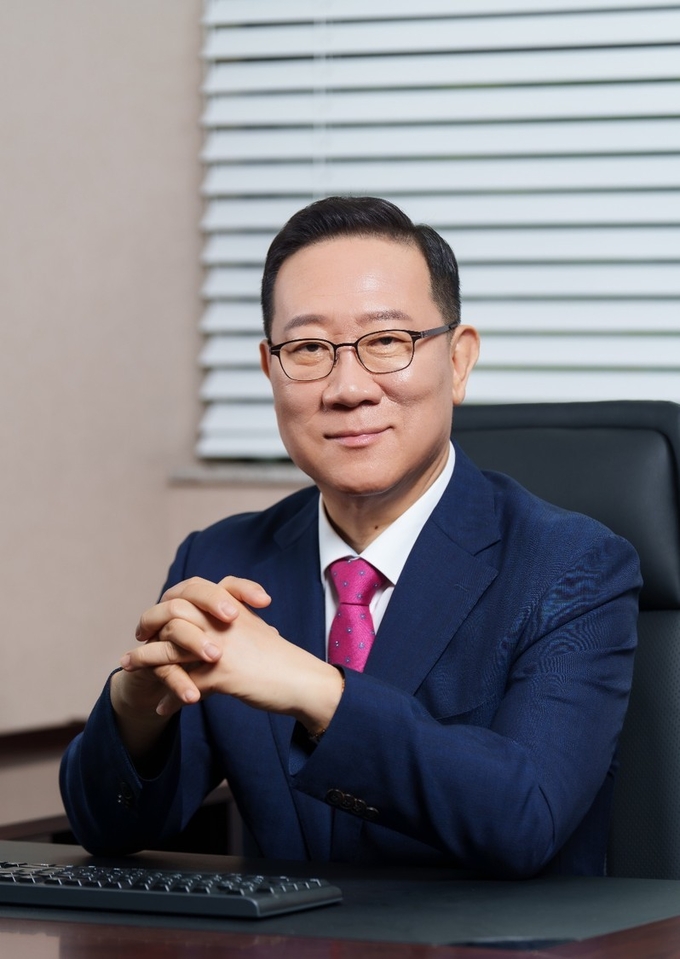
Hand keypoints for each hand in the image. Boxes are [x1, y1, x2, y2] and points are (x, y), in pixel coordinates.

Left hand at [117, 576, 342, 736]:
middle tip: (138, 636)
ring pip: (170, 647)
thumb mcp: (256, 633)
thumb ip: (233, 628)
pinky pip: (183, 683)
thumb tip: (211, 640)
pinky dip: (169, 697)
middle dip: (150, 623)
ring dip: (144, 659)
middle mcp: (223, 621)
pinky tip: (161, 707)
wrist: (303, 681)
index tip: (157, 617)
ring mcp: (220, 645)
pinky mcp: (221, 673)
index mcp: (232, 607)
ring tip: (127, 667)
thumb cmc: (282, 661)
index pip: (192, 590)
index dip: (170, 600)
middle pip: (173, 612)